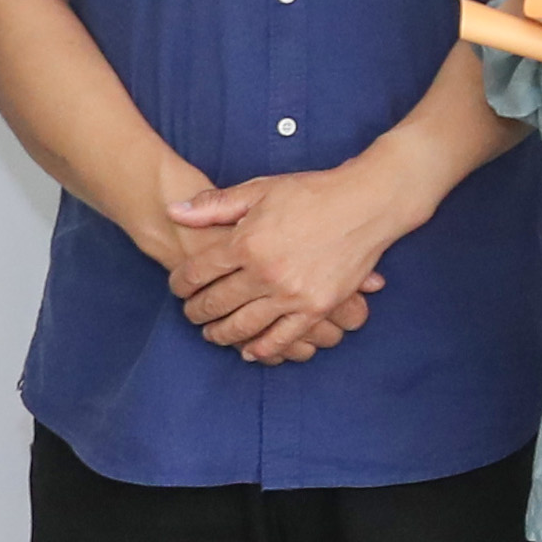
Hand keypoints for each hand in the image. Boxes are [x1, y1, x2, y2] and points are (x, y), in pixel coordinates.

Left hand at [165, 162, 398, 364]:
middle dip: (196, 312)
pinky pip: (283, 338)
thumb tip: (174, 212)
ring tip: (212, 334)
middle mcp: (265, 273)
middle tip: (191, 313)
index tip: (178, 287)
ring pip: (243, 326)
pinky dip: (262, 349)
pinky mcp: (317, 308)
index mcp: (247, 242)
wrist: (367, 203)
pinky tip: (249, 351)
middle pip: (215, 303)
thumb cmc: (313, 193)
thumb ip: (215, 205)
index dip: (180, 283)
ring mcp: (292, 295)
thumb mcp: (260, 189)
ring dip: (221, 334)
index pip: (197, 273)